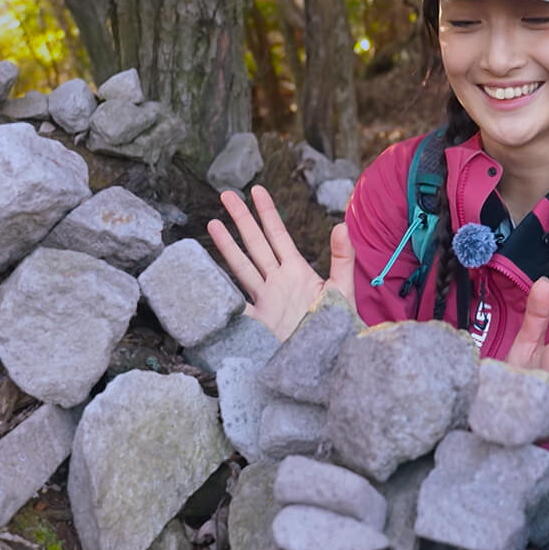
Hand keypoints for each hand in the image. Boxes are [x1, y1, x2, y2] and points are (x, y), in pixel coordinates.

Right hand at [207, 185, 355, 341]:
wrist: (329, 359)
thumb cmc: (338, 325)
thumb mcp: (342, 289)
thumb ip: (343, 258)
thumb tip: (342, 225)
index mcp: (297, 271)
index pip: (278, 235)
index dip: (267, 213)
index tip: (256, 190)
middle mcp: (277, 282)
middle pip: (255, 244)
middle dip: (241, 219)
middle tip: (226, 194)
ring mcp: (265, 301)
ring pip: (241, 267)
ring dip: (227, 246)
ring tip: (212, 223)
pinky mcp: (256, 324)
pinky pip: (233, 304)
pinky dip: (219, 292)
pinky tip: (205, 275)